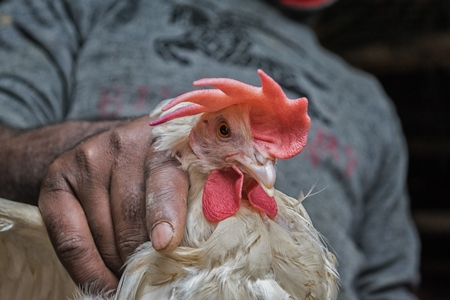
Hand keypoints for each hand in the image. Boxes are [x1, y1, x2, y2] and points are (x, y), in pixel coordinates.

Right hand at [38, 116, 188, 291]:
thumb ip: (194, 202)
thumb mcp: (184, 176)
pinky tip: (101, 283)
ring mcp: (88, 157)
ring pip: (103, 232)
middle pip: (131, 213)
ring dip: (119, 264)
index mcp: (165, 141)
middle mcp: (124, 142)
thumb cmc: (157, 174)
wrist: (111, 152)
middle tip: (152, 277)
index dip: (165, 211)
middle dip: (143, 255)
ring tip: (130, 278)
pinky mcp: (58, 176)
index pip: (164, 177)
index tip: (164, 244)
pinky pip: (70, 238)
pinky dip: (87, 269)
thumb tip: (191, 249)